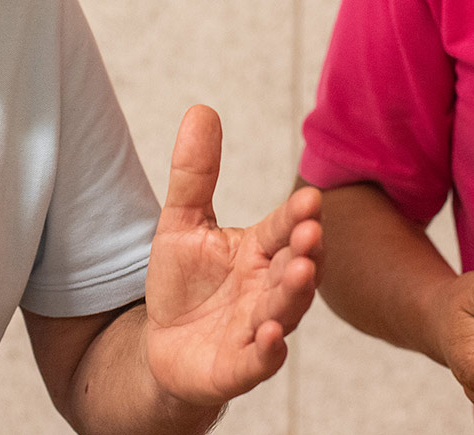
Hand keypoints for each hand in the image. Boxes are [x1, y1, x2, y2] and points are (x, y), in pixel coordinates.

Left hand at [143, 105, 321, 406]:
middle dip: (306, 250)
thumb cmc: (183, 283)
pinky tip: (271, 337)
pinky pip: (260, 361)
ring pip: (285, 309)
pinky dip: (269, 350)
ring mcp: (258, 328)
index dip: (296, 216)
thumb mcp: (181, 223)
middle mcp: (268, 287)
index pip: (283, 228)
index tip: (310, 198)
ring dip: (295, 293)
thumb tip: (201, 108)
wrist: (162, 347)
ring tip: (300, 273)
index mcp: (260, 250)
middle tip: (311, 231)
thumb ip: (195, 172)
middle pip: (295, 267)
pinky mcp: (240, 366)